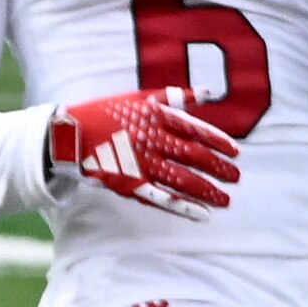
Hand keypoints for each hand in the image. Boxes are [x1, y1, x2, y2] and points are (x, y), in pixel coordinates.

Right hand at [43, 87, 238, 220]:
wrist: (70, 134)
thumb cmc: (108, 113)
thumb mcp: (141, 98)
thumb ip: (176, 97)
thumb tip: (209, 92)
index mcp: (156, 117)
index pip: (195, 130)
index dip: (218, 142)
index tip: (236, 152)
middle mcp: (152, 140)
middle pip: (194, 157)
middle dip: (218, 168)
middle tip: (237, 178)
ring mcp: (142, 164)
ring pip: (182, 180)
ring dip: (207, 191)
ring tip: (226, 200)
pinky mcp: (131, 184)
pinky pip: (162, 198)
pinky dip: (183, 206)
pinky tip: (202, 214)